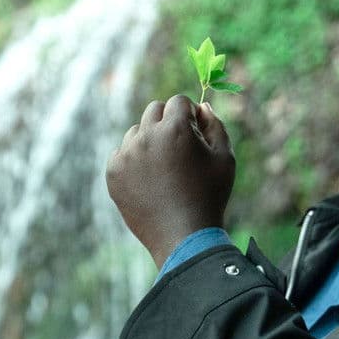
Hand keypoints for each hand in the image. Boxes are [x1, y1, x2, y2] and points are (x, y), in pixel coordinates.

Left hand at [106, 94, 235, 268]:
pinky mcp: (113, 172)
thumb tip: (202, 106)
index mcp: (175, 129)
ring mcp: (127, 154)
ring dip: (149, 141)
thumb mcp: (224, 158)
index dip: (189, 116)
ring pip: (137, 132)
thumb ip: (215, 125)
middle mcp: (147, 136)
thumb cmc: (210, 196)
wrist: (183, 237)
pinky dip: (133, 161)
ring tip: (164, 169)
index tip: (194, 134)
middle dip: (167, 122)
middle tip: (178, 149)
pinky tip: (149, 181)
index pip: (178, 102)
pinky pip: (122, 153)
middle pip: (154, 110)